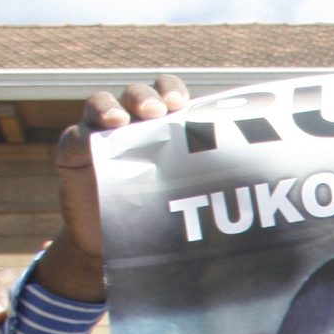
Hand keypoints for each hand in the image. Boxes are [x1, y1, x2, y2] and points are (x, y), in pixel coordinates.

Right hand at [39, 74, 189, 303]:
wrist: (123, 244)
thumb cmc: (163, 214)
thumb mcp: (187, 197)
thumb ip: (205, 185)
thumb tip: (259, 197)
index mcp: (163, 126)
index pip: (166, 92)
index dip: (171, 89)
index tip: (180, 103)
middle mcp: (132, 123)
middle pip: (136, 95)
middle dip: (144, 97)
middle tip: (155, 111)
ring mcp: (101, 134)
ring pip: (102, 105)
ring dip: (109, 107)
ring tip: (119, 120)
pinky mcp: (75, 151)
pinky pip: (75, 136)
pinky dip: (83, 135)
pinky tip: (92, 142)